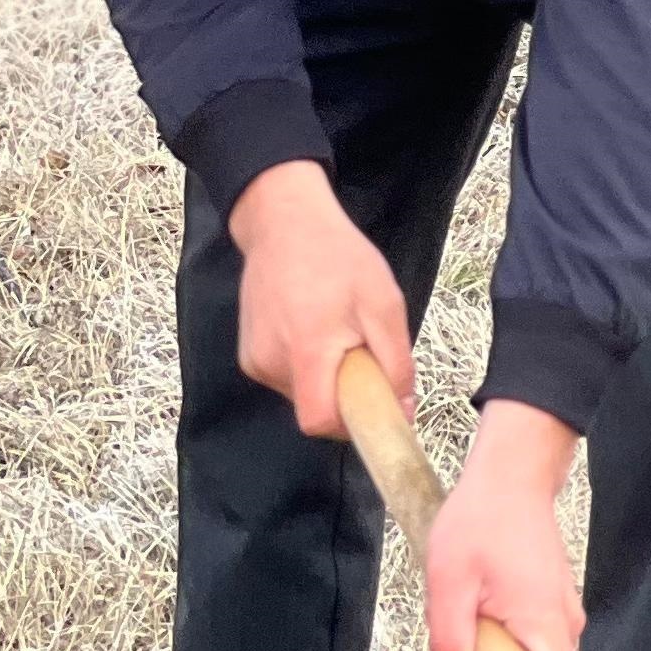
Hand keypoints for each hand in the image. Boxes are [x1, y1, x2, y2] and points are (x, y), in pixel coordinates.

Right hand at [229, 159, 410, 441]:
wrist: (283, 225)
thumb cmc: (338, 258)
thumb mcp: (384, 304)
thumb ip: (395, 363)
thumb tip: (402, 409)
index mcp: (306, 349)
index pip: (319, 421)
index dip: (351, 426)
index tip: (375, 407)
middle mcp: (271, 361)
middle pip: (315, 409)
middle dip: (345, 395)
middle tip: (361, 353)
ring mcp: (254, 360)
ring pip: (303, 396)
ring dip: (326, 379)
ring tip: (334, 333)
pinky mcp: (248, 356)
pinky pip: (287, 380)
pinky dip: (307, 368)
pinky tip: (312, 330)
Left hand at [422, 401, 587, 650]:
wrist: (509, 478)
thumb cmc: (478, 521)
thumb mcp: (448, 581)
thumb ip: (451, 640)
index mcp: (542, 623)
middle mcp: (563, 624)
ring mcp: (561, 615)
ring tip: (465, 625)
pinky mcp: (551, 605)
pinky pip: (532, 643)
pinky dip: (504, 644)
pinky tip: (476, 614)